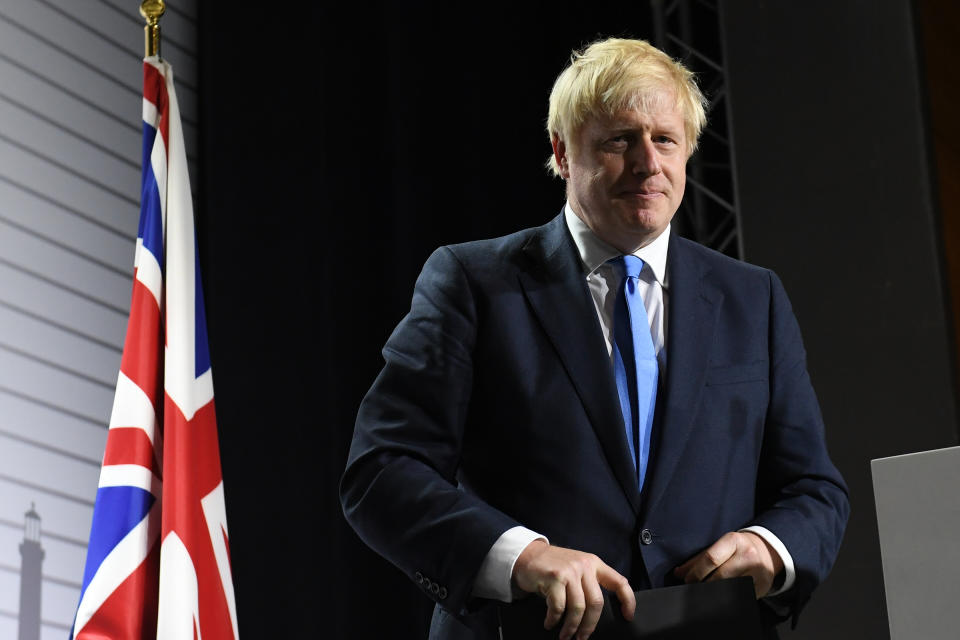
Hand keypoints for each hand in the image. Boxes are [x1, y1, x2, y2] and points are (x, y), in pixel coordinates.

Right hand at [512, 540, 634, 639]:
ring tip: (566, 636)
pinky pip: (558, 607)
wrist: (526, 555)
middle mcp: (585, 565)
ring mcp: (570, 571)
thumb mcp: (576, 568)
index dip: (627, 601)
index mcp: (594, 563)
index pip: (619, 582)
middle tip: (583, 637)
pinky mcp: (554, 578)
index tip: (628, 616)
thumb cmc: (552, 567)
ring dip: (571, 627)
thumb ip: (588, 583)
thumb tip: (596, 614)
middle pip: (596, 603)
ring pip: (578, 608)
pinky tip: (550, 623)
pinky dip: (554, 620)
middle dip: (590, 626)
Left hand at [673, 531, 783, 597]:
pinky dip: (728, 598)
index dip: (696, 572)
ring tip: (704, 595)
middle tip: (693, 590)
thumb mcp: (720, 546)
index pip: (711, 558)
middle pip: (720, 576)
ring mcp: (758, 571)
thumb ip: (699, 559)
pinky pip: (741, 596)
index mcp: (734, 540)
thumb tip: (679, 573)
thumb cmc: (736, 548)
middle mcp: (748, 554)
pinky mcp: (763, 586)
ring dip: (714, 594)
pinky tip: (720, 598)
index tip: (687, 580)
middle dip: (703, 586)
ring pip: (730, 588)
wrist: (766, 550)